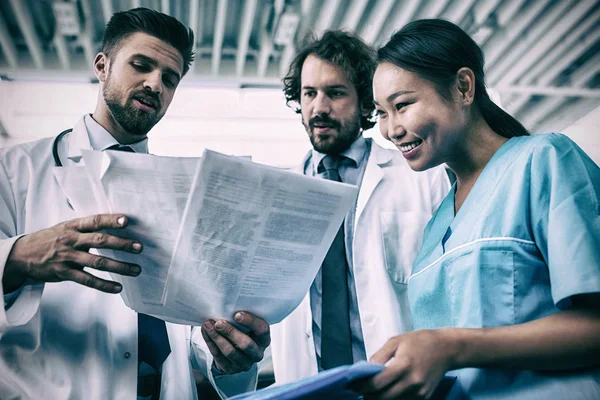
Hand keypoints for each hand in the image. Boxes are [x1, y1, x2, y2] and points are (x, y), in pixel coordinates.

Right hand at [4, 214, 142, 293]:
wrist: (22, 255)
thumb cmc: (51, 239)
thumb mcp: (65, 227)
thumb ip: (86, 227)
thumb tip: (114, 224)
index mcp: (73, 226)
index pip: (94, 221)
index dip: (110, 220)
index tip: (126, 220)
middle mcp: (71, 240)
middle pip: (99, 240)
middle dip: (121, 244)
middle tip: (139, 247)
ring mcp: (68, 257)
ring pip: (98, 262)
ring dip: (119, 266)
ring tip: (136, 269)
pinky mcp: (64, 273)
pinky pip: (87, 280)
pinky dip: (104, 285)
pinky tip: (118, 287)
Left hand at [201, 311, 270, 373]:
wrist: (236, 352)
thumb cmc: (243, 333)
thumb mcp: (247, 326)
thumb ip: (242, 319)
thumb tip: (227, 307)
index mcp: (264, 340)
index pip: (262, 330)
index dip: (250, 322)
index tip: (237, 314)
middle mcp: (257, 353)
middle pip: (246, 344)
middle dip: (230, 332)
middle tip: (218, 322)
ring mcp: (244, 363)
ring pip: (230, 351)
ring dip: (217, 337)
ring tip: (208, 325)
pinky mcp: (231, 369)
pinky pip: (218, 356)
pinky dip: (210, 342)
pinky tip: (206, 332)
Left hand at [361, 329, 456, 399]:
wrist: (447, 349)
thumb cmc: (420, 341)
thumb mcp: (395, 341)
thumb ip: (379, 356)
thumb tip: (366, 370)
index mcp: (403, 365)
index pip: (377, 384)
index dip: (361, 387)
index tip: (352, 385)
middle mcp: (412, 382)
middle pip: (382, 398)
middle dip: (368, 395)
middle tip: (359, 389)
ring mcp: (419, 392)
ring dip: (379, 398)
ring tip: (371, 390)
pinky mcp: (424, 397)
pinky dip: (392, 398)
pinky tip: (386, 391)